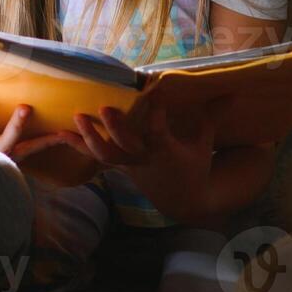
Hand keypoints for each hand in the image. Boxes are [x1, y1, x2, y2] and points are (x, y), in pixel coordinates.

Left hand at [66, 99, 224, 221]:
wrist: (182, 199)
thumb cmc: (193, 164)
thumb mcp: (205, 142)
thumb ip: (213, 115)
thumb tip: (232, 91)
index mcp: (166, 151)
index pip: (159, 133)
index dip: (155, 115)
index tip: (152, 92)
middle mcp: (144, 159)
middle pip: (126, 147)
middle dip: (115, 128)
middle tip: (104, 107)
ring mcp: (128, 165)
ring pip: (105, 156)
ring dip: (89, 138)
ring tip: (77, 117)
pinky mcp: (118, 166)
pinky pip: (94, 158)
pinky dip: (77, 145)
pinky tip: (59, 133)